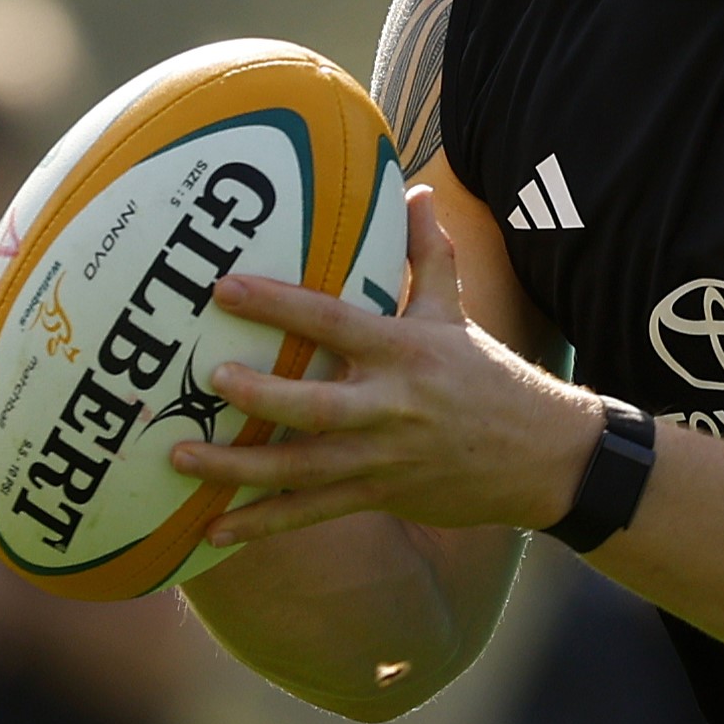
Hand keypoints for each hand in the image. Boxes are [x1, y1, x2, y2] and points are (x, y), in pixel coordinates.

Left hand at [172, 183, 605, 545]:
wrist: (543, 458)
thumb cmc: (491, 379)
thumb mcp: (460, 315)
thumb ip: (430, 255)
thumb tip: (414, 192)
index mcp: (405, 351)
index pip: (334, 322)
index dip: (279, 305)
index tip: (225, 288)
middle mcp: (391, 406)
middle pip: (313, 406)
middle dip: (258, 395)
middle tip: (207, 378)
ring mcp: (383, 457)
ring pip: (302, 468)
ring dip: (239, 467)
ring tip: (181, 455)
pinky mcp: (380, 495)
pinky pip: (311, 514)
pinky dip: (263, 525)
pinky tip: (214, 531)